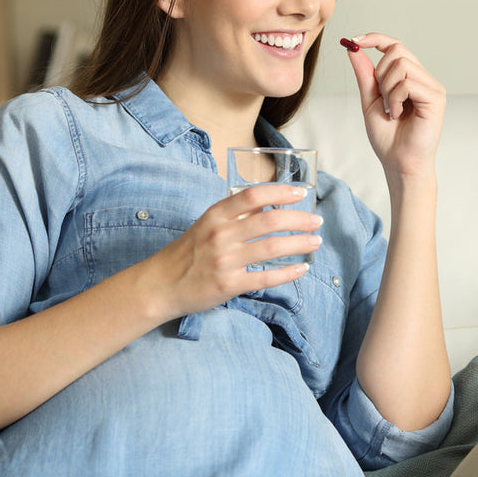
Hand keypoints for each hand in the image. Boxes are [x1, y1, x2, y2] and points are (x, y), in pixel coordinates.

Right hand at [146, 185, 321, 317]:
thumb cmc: (187, 252)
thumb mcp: (206, 224)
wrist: (161, 285)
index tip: (300, 193)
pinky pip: (266, 277)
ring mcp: (225, 261)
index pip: (252, 196)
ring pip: (273, 248)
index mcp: (216, 215)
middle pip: (270, 221)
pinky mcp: (229, 285)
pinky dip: (288, 273)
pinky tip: (301, 268)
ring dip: (300, 244)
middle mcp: (221, 235)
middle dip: (299, 219)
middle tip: (316, 221)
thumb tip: (269, 205)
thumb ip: (235, 215)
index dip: (280, 192)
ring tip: (315, 242)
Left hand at [342, 33, 445, 179]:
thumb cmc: (388, 137)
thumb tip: (353, 49)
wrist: (398, 162)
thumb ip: (365, 74)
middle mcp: (424, 78)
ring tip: (391, 109)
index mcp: (410, 77)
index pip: (395, 46)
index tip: (353, 41)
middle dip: (380, 73)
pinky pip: (408, 83)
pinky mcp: (436, 98)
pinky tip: (397, 114)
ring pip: (402, 64)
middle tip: (382, 99)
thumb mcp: (370, 100)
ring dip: (387, 88)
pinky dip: (396, 98)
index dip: (375, 38)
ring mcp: (432, 87)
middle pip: (397, 50)